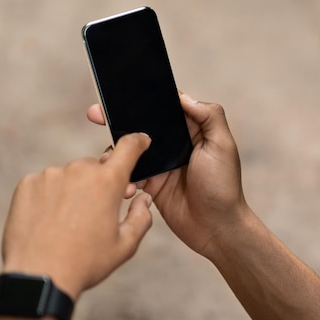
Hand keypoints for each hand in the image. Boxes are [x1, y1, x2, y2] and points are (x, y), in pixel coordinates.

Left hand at [1, 133, 153, 300]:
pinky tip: (50, 221)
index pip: (129, 147)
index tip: (140, 142)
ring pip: (70, 176)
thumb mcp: (126, 245)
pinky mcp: (28, 184)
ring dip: (74, 190)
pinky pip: (46, 183)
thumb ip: (142, 217)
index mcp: (108, 182)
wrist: (38, 276)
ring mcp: (51, 175)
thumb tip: (143, 199)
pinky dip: (51, 196)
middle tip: (98, 211)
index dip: (138, 142)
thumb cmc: (86, 262)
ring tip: (69, 223)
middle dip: (101, 182)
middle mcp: (79, 170)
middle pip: (97, 167)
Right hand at [86, 93, 248, 256]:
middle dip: (119, 118)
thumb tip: (184, 97)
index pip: (166, 107)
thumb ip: (209, 117)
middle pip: (144, 125)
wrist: (216, 227)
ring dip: (117, 150)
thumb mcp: (222, 146)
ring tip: (108, 157)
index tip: (121, 91)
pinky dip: (121, 174)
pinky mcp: (151, 184)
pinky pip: (130, 173)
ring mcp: (161, 164)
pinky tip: (122, 182)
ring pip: (132, 149)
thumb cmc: (223, 186)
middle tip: (96, 113)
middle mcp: (175, 144)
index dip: (145, 98)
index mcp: (192, 130)